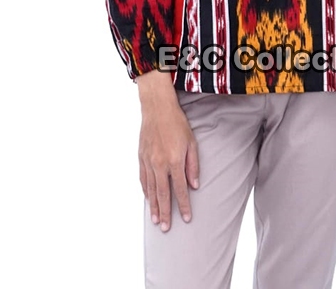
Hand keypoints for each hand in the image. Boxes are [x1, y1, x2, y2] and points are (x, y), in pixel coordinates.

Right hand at [137, 70, 199, 231]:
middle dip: (165, 212)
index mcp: (174, 160)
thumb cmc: (177, 123)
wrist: (157, 108)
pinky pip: (143, 179)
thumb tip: (194, 185)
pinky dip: (146, 191)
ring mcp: (148, 161)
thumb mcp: (192, 142)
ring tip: (156, 220)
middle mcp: (159, 164)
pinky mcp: (141, 157)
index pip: (180, 189)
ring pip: (151, 189)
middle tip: (166, 228)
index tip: (187, 218)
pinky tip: (148, 199)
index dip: (184, 205)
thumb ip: (193, 165)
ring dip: (154, 206)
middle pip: (163, 194)